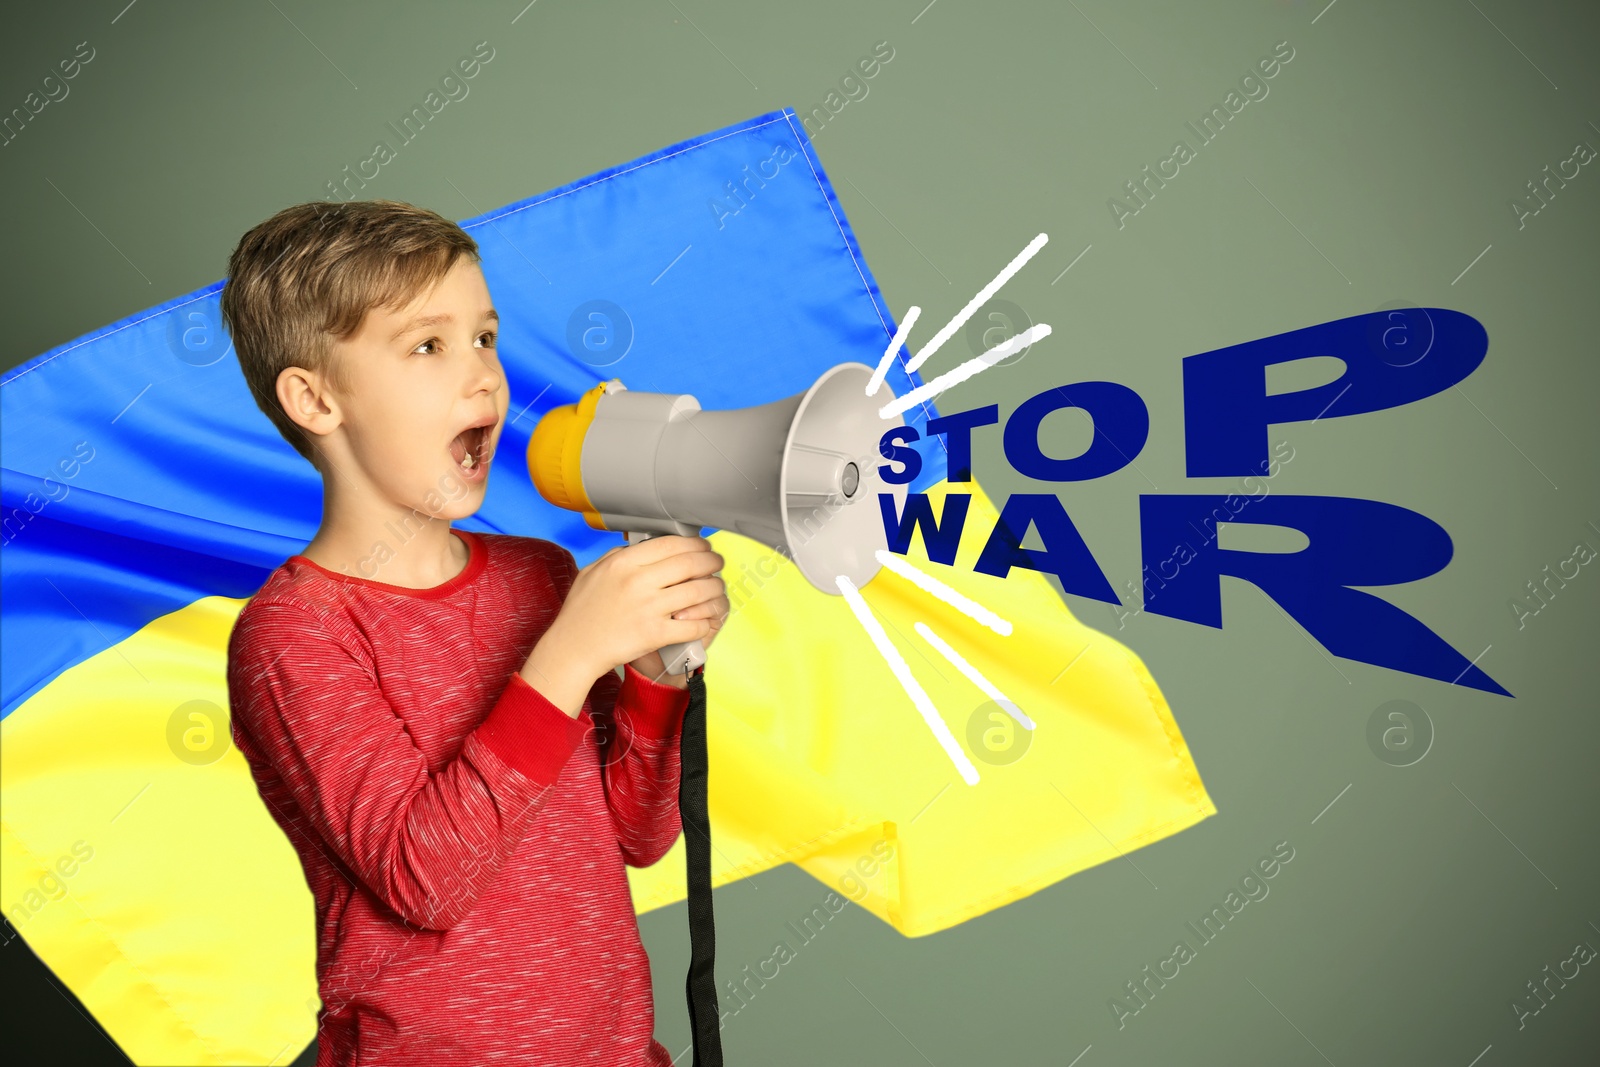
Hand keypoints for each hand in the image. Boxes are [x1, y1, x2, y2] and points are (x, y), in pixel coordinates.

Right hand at [545, 534, 724, 682]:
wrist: (573, 648)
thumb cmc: (581, 612)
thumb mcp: (592, 572)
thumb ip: (617, 555)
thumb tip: (641, 545)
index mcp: (624, 562)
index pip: (671, 543)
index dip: (695, 543)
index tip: (703, 547)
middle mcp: (638, 581)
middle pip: (691, 563)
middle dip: (711, 561)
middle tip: (717, 564)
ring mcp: (648, 608)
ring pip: (698, 591)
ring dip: (714, 589)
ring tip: (716, 588)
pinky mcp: (655, 634)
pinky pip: (693, 624)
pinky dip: (705, 621)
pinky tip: (705, 619)